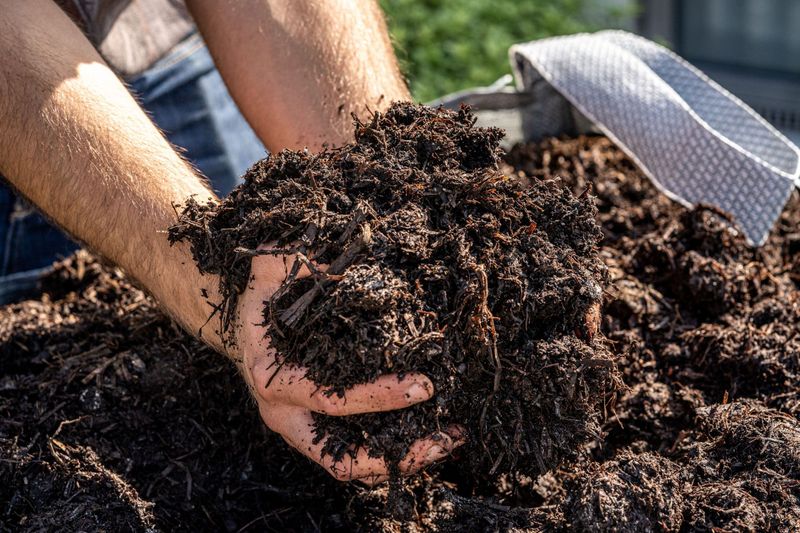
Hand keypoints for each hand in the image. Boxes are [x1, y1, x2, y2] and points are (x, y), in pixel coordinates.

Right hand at [234, 248, 463, 483]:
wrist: (246, 331)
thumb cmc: (262, 301)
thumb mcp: (268, 272)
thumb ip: (292, 258)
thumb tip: (339, 260)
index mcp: (273, 380)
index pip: (331, 400)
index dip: (378, 397)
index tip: (425, 384)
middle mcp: (286, 416)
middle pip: (343, 460)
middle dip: (397, 455)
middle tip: (445, 439)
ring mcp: (302, 430)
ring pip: (352, 467)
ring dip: (401, 460)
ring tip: (448, 441)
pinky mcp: (318, 434)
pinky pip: (355, 456)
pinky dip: (391, 452)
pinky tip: (429, 434)